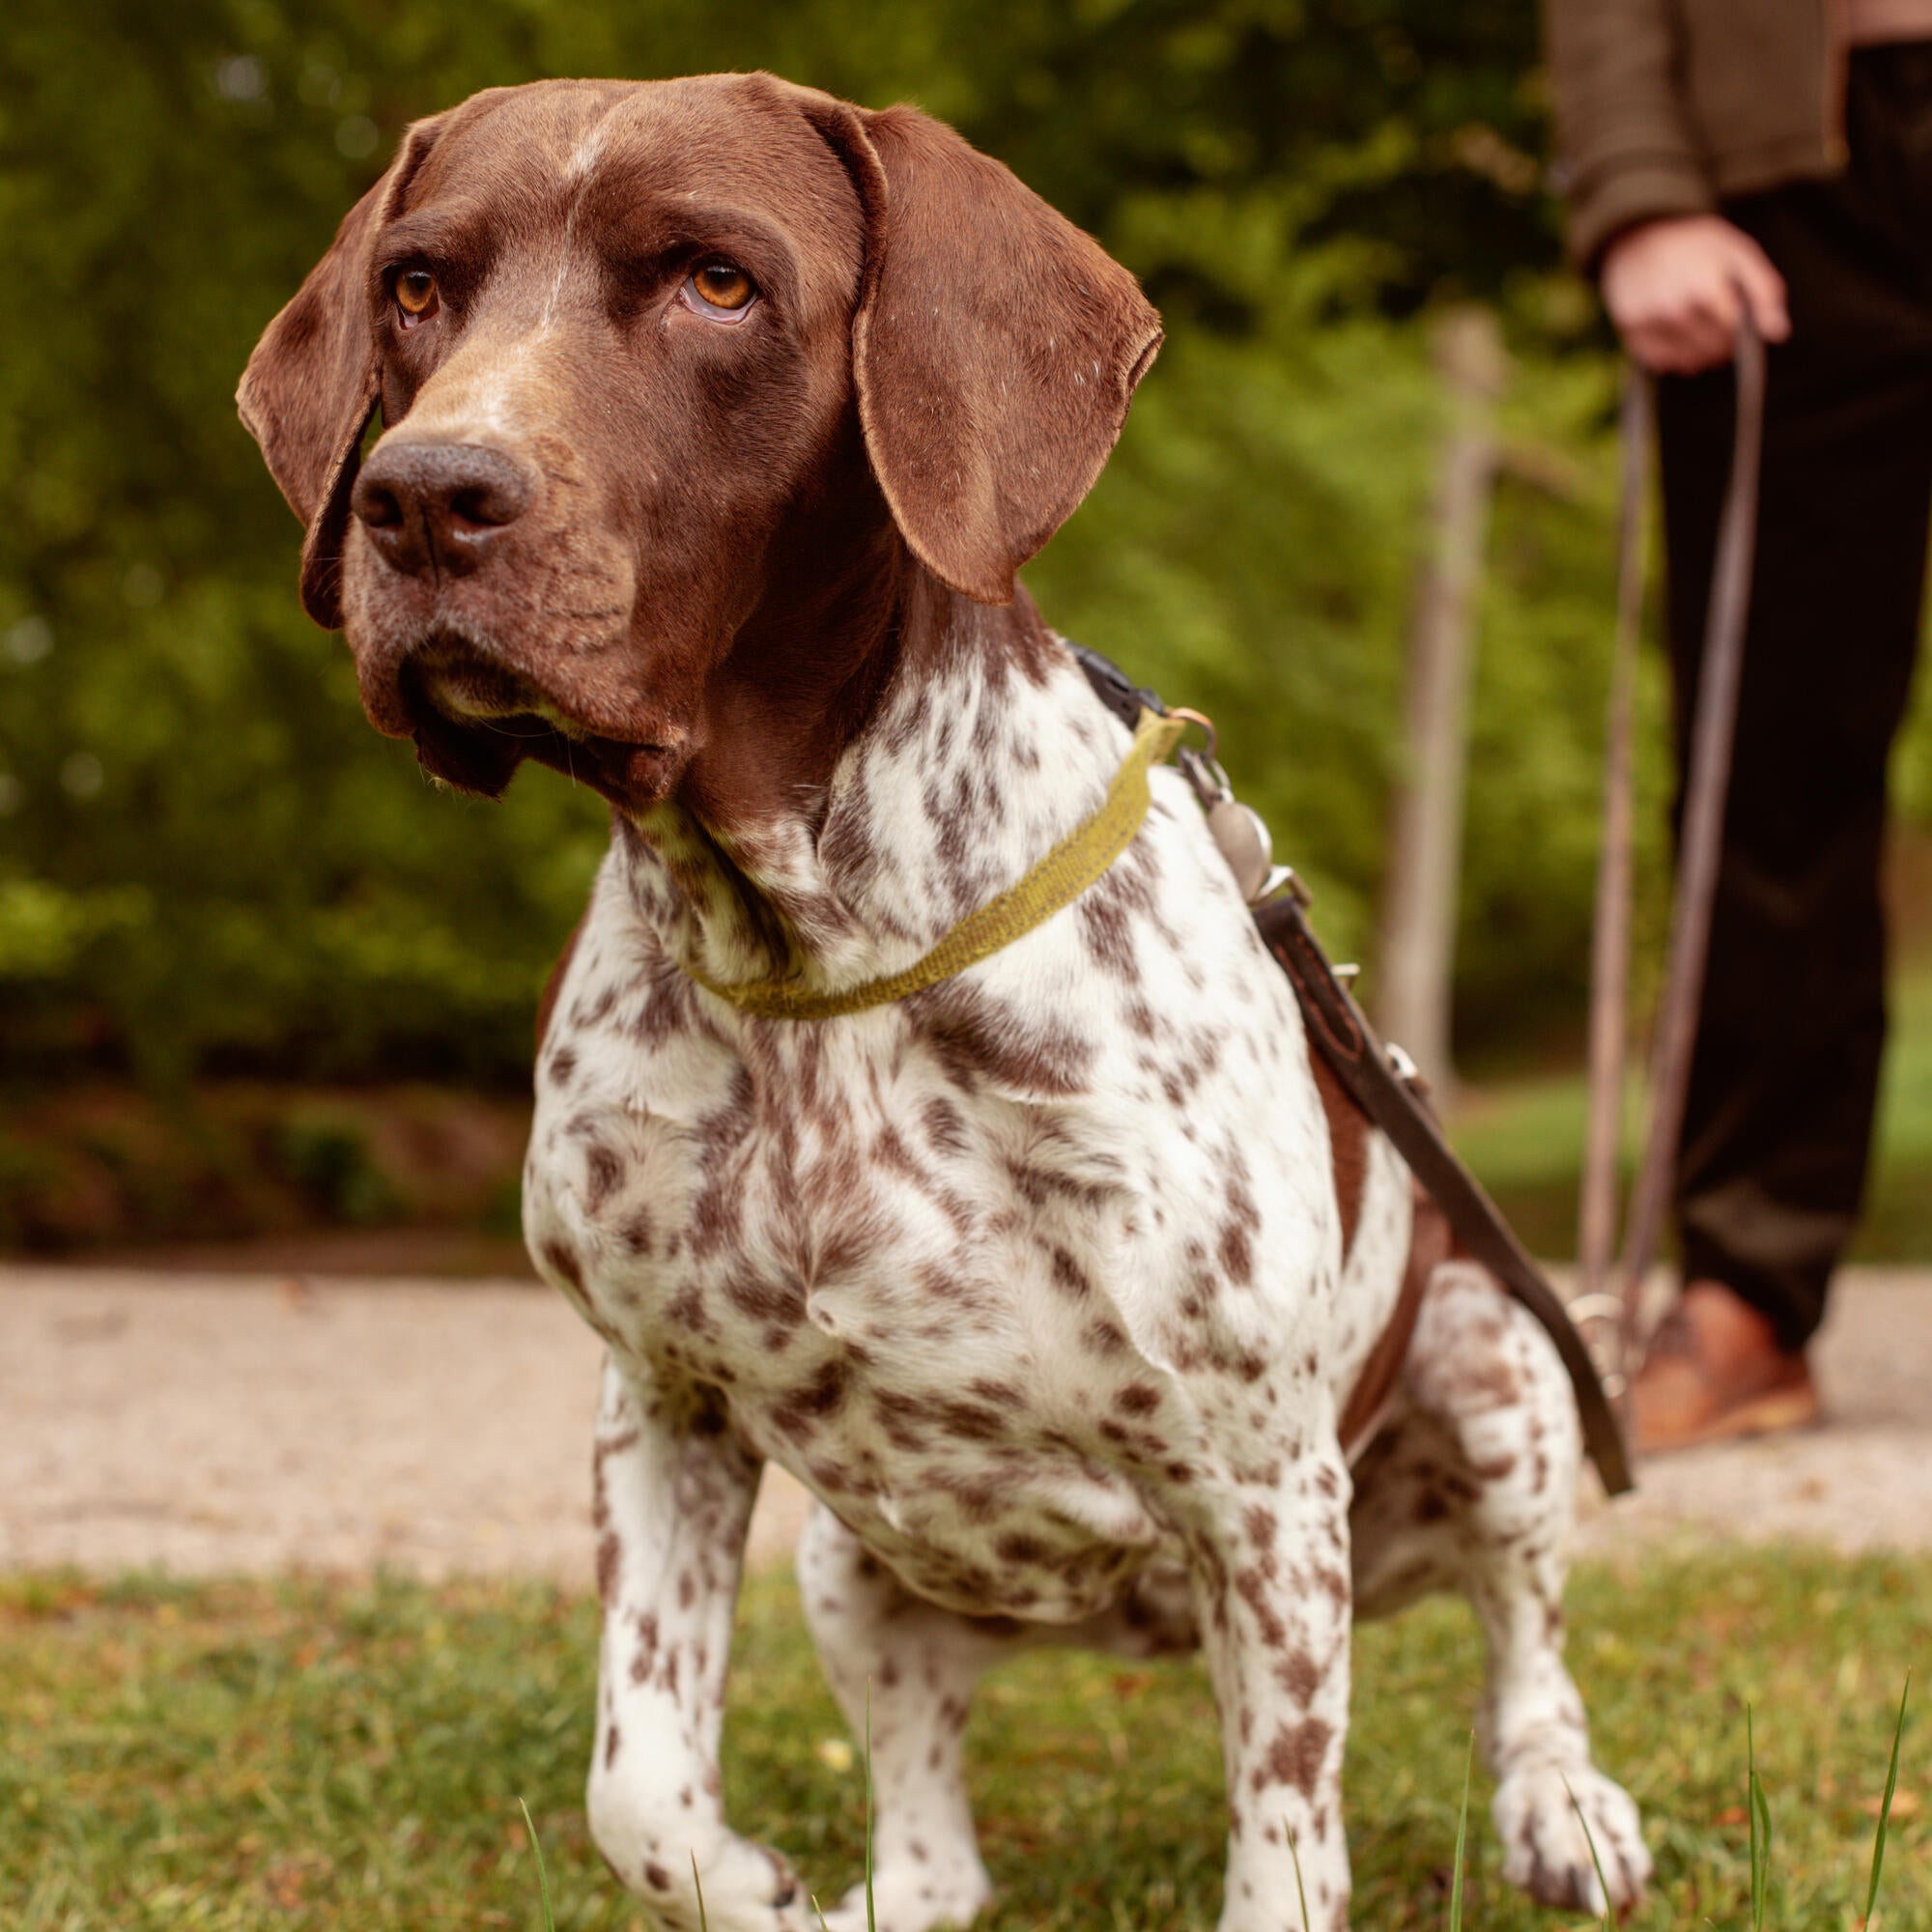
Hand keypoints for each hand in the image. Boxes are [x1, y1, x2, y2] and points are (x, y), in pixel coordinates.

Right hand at [1600, 215, 1791, 373]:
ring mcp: (1649, 322)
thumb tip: (1778, 333)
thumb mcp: (1738, 252)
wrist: (1637, 239)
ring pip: (1688, 361)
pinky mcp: (1630, 332)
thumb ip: (1764, 290)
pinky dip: (1674, 356)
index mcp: (1706, 285)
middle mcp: (1674, 307)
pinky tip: (1677, 336)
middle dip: (1723, 342)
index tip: (1737, 317)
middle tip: (1717, 323)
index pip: (1734, 331)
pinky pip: (1661, 362)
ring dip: (1701, 354)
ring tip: (1699, 330)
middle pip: (1712, 348)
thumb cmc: (1695, 245)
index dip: (1740, 329)